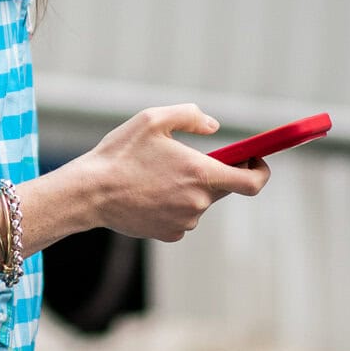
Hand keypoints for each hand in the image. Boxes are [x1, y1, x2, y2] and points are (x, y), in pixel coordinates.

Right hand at [70, 104, 270, 242]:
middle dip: (211, 173)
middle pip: (222, 188)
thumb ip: (190, 116)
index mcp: (201, 173)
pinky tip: (147, 194)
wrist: (89, 193)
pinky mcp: (169, 234)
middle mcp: (198, 202)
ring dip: (188, 189)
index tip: (254, 159)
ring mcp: (185, 221)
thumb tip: (214, 127)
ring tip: (155, 176)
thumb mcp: (152, 119)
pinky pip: (182, 217)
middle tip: (186, 159)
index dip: (260, 170)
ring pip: (199, 202)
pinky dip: (172, 205)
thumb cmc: (120, 154)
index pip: (252, 182)